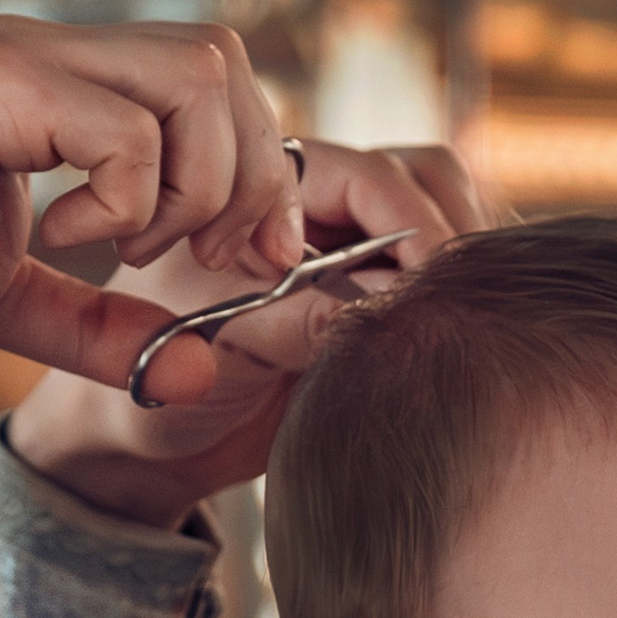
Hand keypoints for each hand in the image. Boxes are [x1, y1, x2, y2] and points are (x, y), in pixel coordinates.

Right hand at [0, 16, 298, 400]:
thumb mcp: (16, 303)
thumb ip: (106, 332)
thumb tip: (200, 374)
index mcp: (71, 84)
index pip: (214, 81)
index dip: (256, 166)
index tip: (249, 256)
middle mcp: (61, 52)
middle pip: (223, 64)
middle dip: (248, 172)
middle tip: (208, 257)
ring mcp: (33, 55)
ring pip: (196, 78)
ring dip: (192, 181)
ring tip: (130, 245)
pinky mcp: (4, 81)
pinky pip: (124, 128)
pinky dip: (126, 196)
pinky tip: (66, 237)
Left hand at [5, 142, 495, 526]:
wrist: (155, 443)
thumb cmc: (160, 382)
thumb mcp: (223, 346)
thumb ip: (299, 320)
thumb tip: (384, 307)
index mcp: (268, 191)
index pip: (367, 174)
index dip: (409, 221)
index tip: (429, 281)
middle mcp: (320, 209)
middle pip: (422, 178)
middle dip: (447, 231)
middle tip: (450, 302)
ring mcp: (357, 253)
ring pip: (445, 217)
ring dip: (460, 260)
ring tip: (455, 319)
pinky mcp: (382, 302)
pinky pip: (439, 278)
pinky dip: (458, 297)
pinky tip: (456, 337)